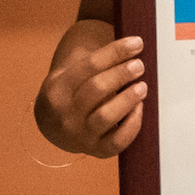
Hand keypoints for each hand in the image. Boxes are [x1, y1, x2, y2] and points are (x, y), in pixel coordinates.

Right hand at [37, 23, 145, 156]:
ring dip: (127, 99)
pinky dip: (132, 125)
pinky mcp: (96, 151)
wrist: (52, 126)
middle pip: (96, 89)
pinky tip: (139, 108)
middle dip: (121, 74)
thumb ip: (95, 60)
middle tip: (139, 65)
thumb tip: (132, 43)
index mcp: (58, 88)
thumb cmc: (71, 91)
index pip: (89, 65)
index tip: (137, 43)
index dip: (115, 52)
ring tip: (142, 86)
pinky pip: (118, 142)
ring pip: (106, 116)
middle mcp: (65, 114)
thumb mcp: (70, 72)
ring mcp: (80, 134)